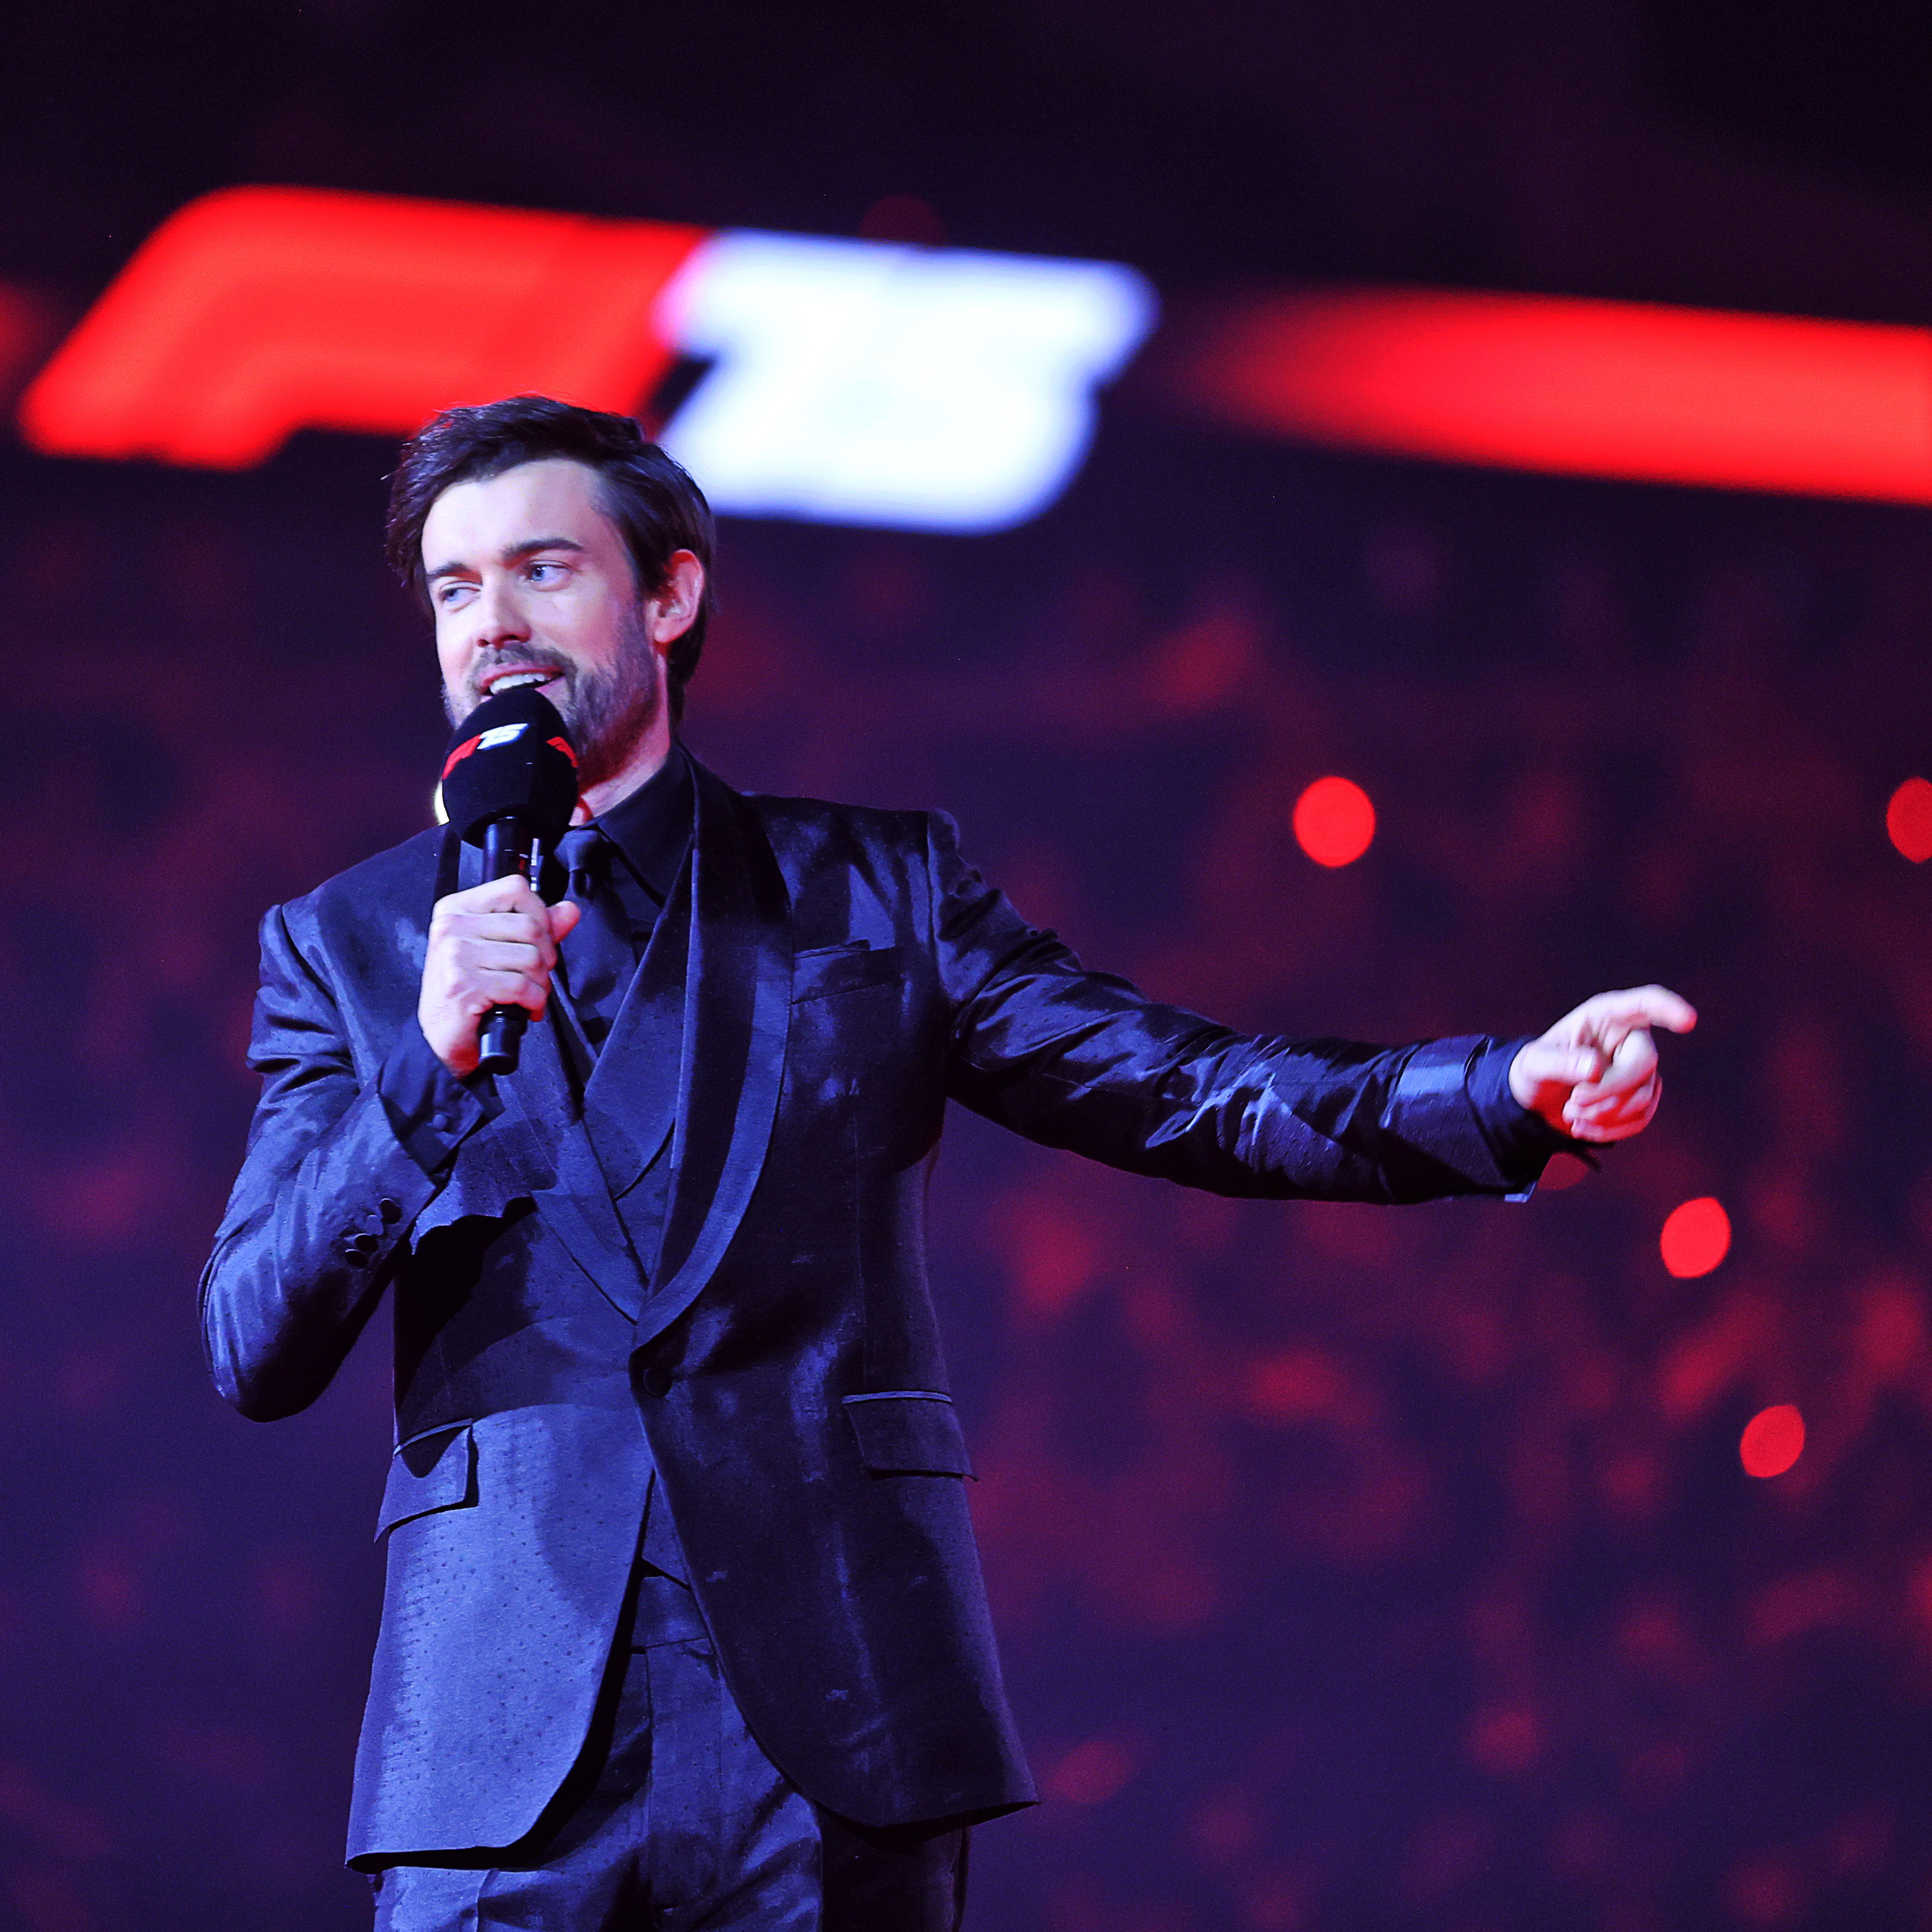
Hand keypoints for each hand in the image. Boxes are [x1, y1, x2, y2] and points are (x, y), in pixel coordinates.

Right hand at [418, 875, 581, 1076]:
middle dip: (545, 957)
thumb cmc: (468, 993)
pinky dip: (533, 1001)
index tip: (539, 939)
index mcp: (458, 909)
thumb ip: (537, 927)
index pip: (516, 889)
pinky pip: (522, 985)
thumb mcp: (500, 951)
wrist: (441, 1039)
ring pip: (531, 957)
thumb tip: (569, 910)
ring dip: (540, 983)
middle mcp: (452, 927)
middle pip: (530, 925)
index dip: (540, 915)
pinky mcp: (464, 985)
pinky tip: (523, 1006)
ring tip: (526, 993)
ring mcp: (455, 955)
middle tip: (533, 975)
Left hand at [1508, 985, 1695, 1143]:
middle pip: (1644, 1063)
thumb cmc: (1535, 1069)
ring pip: (1643, 1095)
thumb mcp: (1534, 1064)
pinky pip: (1641, 1117)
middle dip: (1609, 1090)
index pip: (1644, 1003)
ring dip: (1605, 1112)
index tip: (1688, 1021)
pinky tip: (1582, 1128)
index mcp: (1605, 1015)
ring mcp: (1638, 1068)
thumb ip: (1560, 1063)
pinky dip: (1611, 1129)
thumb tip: (1595, 1068)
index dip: (1667, 1009)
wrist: (1536, 1098)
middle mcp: (1628, 1037)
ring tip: (1570, 1113)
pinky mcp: (1640, 1096)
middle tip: (1572, 1103)